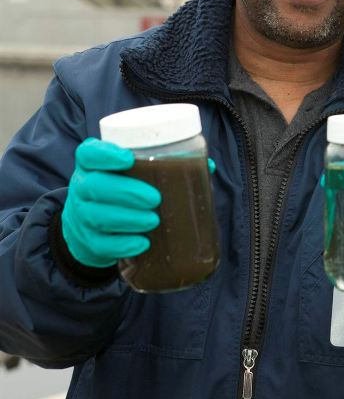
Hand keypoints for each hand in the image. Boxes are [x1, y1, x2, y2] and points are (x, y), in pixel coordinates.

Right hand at [62, 138, 160, 267]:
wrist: (89, 226)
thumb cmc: (120, 190)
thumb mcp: (129, 173)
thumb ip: (160, 165)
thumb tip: (207, 165)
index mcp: (91, 164)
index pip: (89, 153)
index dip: (105, 155)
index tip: (128, 159)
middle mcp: (82, 186)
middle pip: (94, 185)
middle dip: (126, 192)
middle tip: (155, 198)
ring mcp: (81, 215)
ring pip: (96, 216)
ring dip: (128, 219)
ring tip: (154, 221)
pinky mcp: (88, 241)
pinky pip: (100, 244)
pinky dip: (123, 245)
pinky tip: (142, 243)